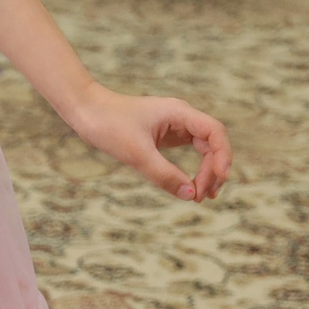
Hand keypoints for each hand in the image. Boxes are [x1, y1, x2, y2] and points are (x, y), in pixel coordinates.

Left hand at [64, 84, 231, 202]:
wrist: (85, 111)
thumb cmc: (108, 125)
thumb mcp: (136, 153)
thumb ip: (163, 175)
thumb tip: (190, 195)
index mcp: (179, 112)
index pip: (215, 132)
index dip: (223, 155)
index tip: (220, 178)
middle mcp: (181, 117)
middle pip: (212, 145)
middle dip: (212, 171)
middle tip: (202, 197)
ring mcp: (174, 126)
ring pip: (204, 150)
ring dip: (206, 173)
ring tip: (201, 197)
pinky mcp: (165, 136)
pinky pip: (190, 153)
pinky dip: (193, 170)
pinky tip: (191, 187)